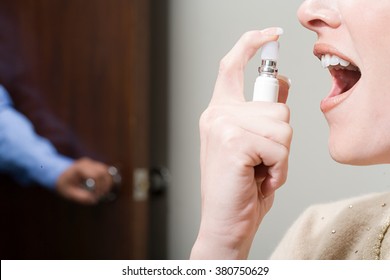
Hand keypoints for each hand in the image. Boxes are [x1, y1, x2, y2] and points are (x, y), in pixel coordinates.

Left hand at [55, 157, 113, 204]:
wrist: (58, 173)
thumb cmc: (63, 184)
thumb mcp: (68, 193)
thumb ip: (80, 197)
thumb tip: (93, 200)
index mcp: (79, 168)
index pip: (96, 176)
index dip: (99, 187)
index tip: (95, 197)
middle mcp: (87, 163)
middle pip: (103, 172)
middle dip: (104, 185)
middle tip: (100, 196)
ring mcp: (92, 163)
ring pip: (106, 171)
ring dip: (107, 183)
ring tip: (102, 193)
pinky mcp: (95, 165)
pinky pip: (105, 171)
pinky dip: (106, 180)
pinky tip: (102, 189)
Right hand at [191, 28, 291, 258]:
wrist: (225, 223)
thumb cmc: (240, 188)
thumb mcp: (256, 145)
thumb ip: (264, 112)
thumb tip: (281, 83)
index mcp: (219, 113)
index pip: (232, 67)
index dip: (250, 44)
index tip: (269, 34)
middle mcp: (216, 115)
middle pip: (275, 104)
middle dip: (282, 137)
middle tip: (264, 160)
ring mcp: (222, 125)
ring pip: (282, 125)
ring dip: (281, 156)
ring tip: (261, 171)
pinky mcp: (233, 141)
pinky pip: (279, 146)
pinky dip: (279, 168)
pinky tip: (261, 179)